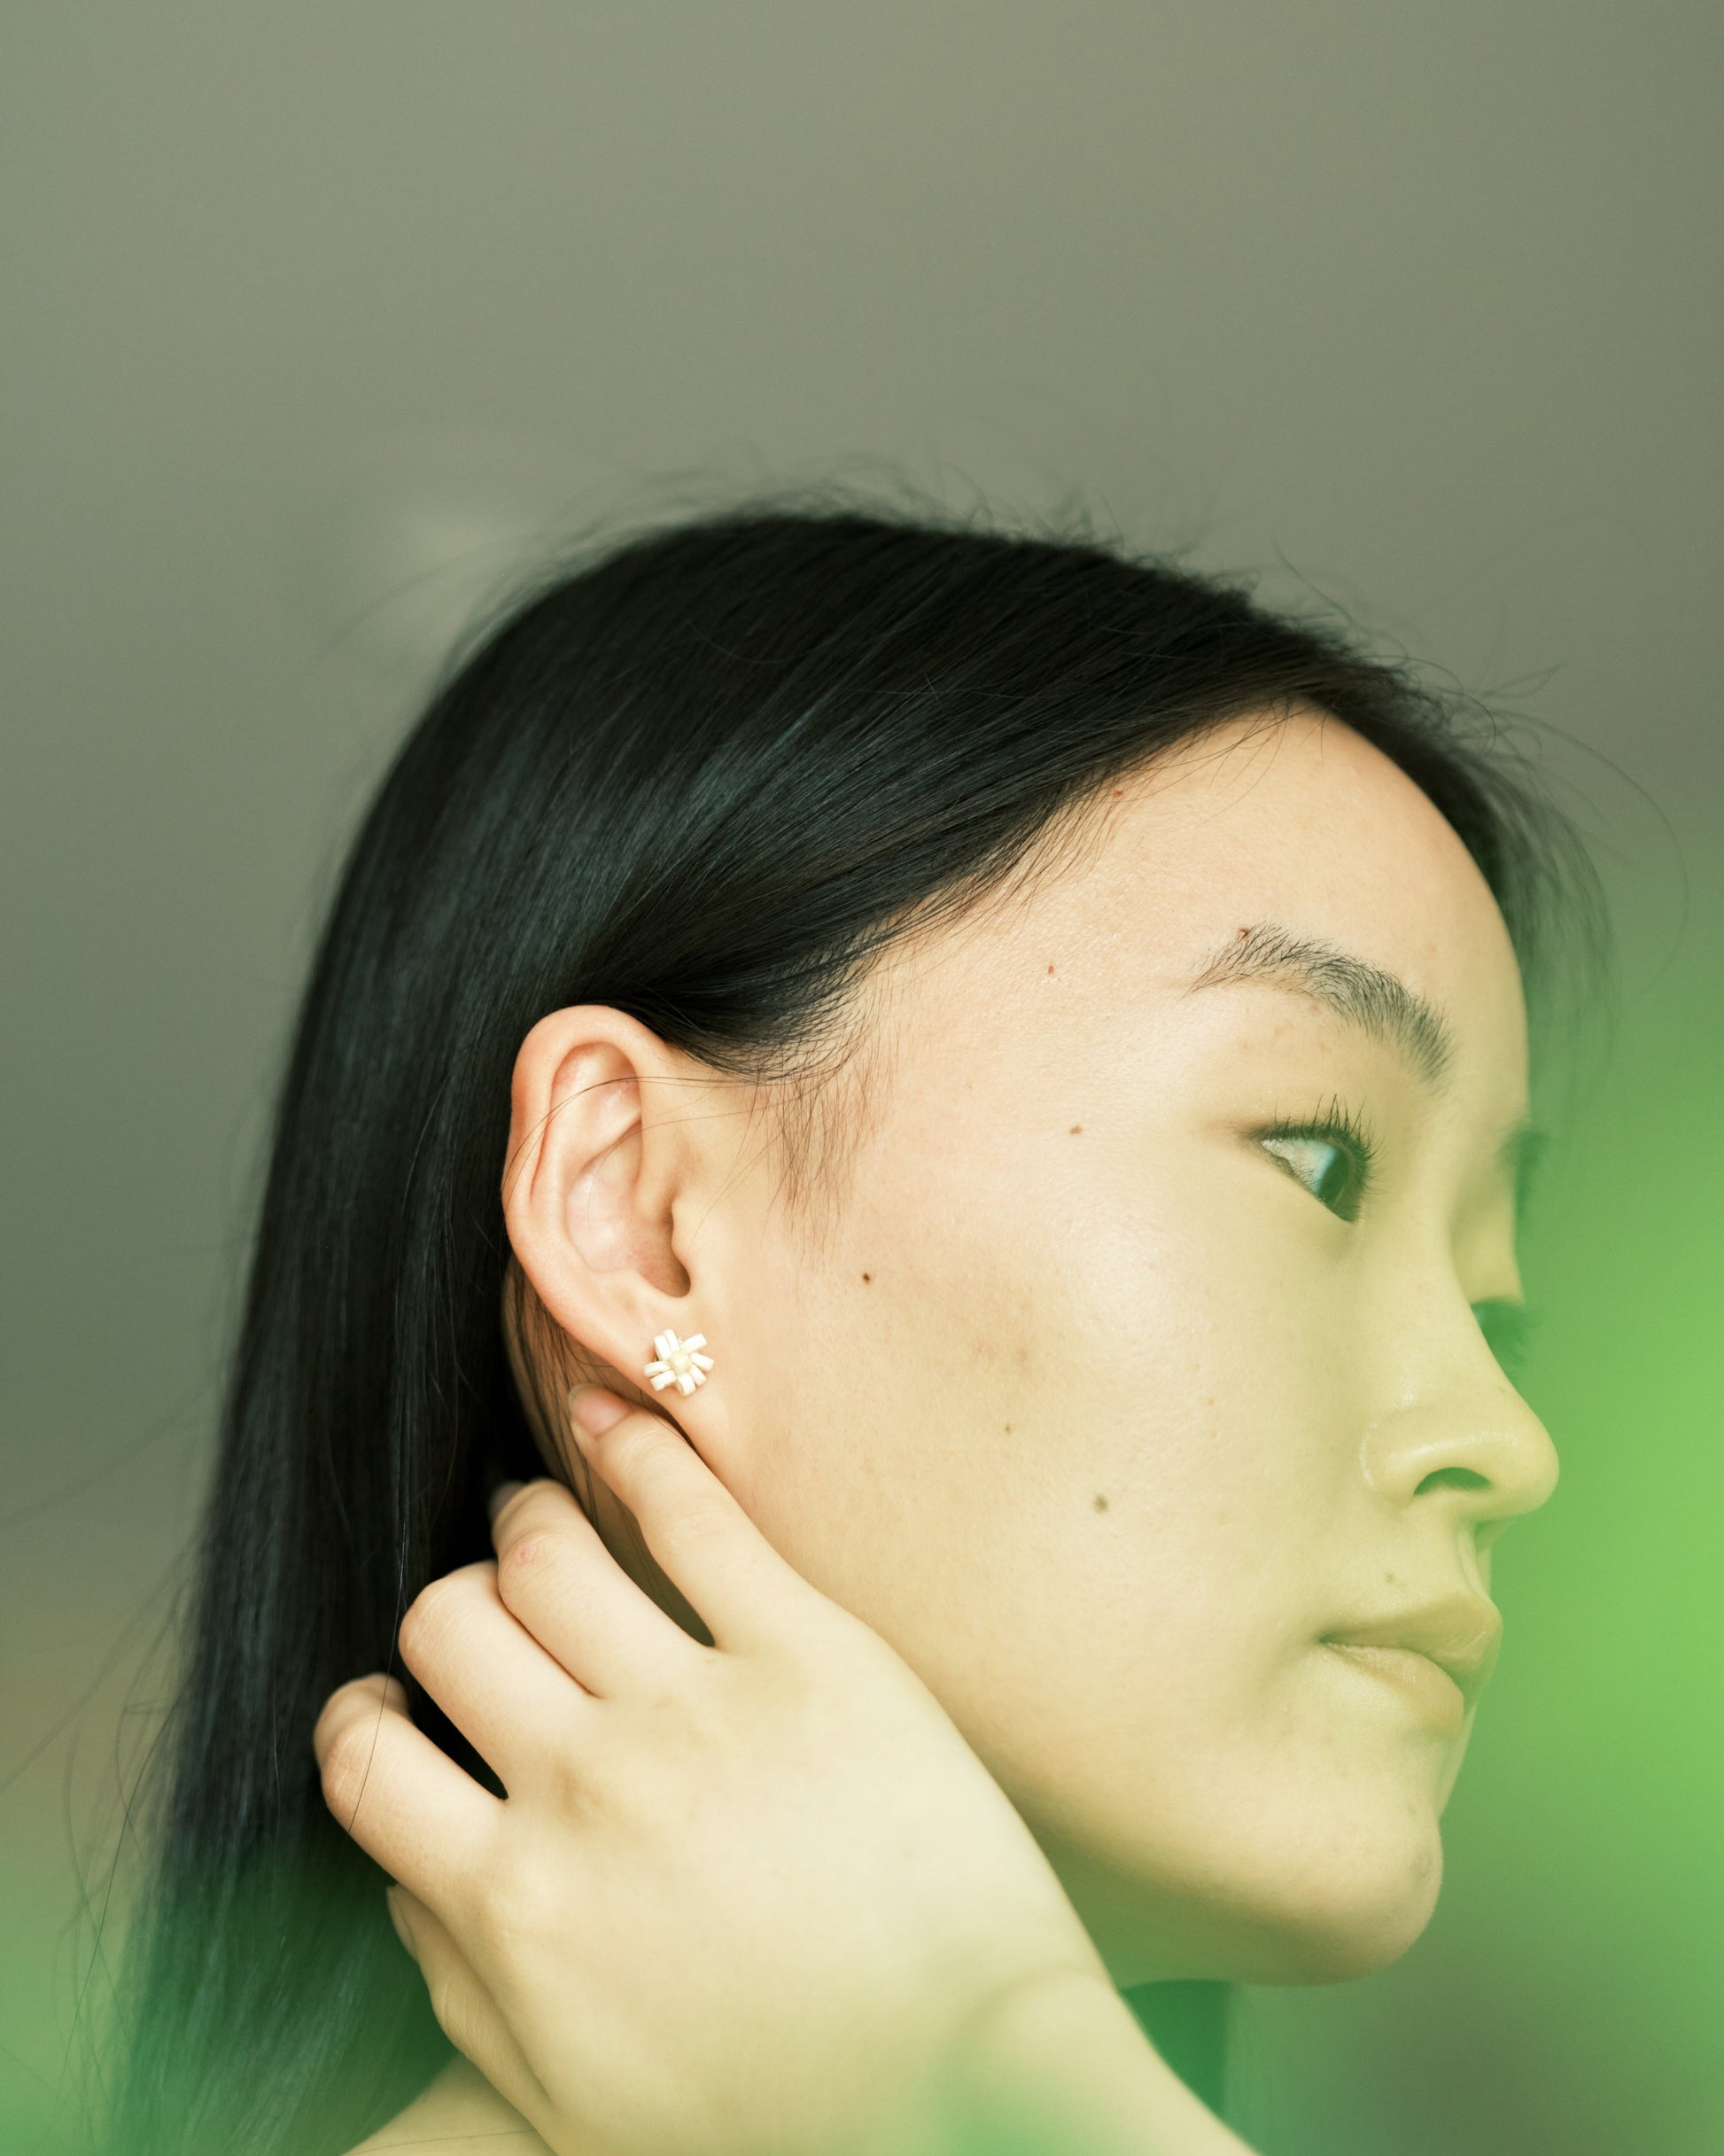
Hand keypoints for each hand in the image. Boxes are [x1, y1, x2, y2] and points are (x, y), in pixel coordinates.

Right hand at [314, 1388, 1114, 2155]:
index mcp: (517, 1902)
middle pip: (447, 1625)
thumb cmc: (779, 2116)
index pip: (368, 1760)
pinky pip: (694, 1516)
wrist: (968, 2094)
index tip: (394, 1711)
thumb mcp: (572, 2101)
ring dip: (526, 1525)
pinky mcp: (810, 1653)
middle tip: (494, 1622)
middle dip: (452, 1615)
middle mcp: (586, 1787)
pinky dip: (637, 1450)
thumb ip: (466, 1984)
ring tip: (546, 1527)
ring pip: (543, 1553)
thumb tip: (407, 1884)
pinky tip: (614, 1421)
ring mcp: (696, 1708)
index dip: (363, 1721)